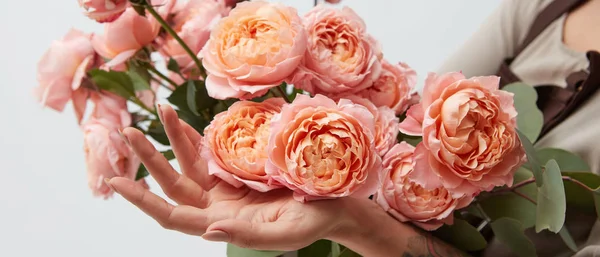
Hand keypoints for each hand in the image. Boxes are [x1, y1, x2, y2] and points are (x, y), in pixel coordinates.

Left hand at [107, 104, 353, 250]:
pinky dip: (196, 137)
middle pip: (174, 183)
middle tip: (130, 131)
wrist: (334, 205)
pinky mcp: (238, 170)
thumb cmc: (313, 222)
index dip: (145, 201)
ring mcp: (226, 187)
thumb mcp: (283, 234)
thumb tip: (208, 229)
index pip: (174, 215)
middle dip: (150, 159)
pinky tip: (184, 122)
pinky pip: (211, 152)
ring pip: (190, 163)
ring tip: (161, 110)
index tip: (118, 181)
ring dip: (173, 139)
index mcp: (222, 223)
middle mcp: (217, 205)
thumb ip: (244, 234)